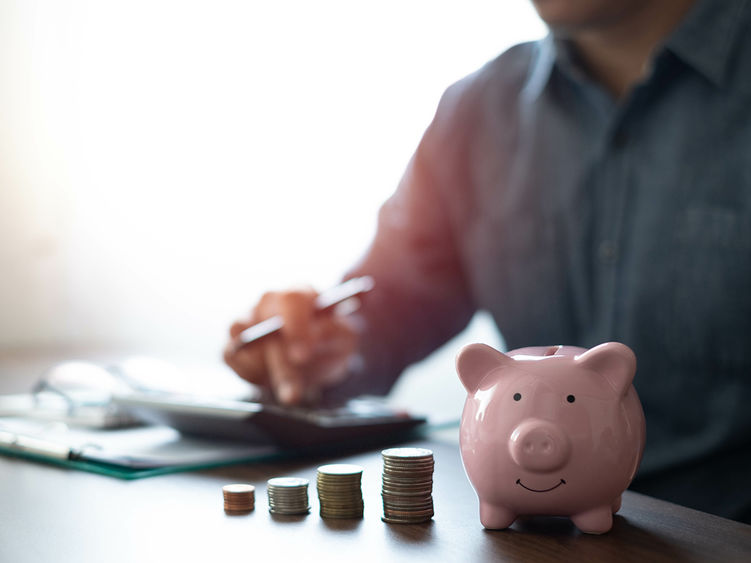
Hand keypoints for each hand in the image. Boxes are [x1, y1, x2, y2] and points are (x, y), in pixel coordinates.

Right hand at [223, 287, 359, 404]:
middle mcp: (270, 302)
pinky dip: (247, 373)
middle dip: (281, 365)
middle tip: (294, 393)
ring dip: (262, 369)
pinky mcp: (235, 343)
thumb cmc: (330, 340)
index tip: (302, 355)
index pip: (292, 300)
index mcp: (300, 294)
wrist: (319, 356)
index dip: (295, 328)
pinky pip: (230, 355)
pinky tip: (267, 381)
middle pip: (265, 324)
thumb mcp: (345, 337)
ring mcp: (249, 320)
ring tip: (285, 389)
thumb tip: (315, 333)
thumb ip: (334, 332)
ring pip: (242, 339)